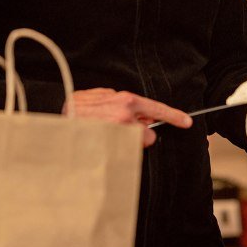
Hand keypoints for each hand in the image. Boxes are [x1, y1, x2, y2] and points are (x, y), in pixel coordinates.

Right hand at [68, 88, 191, 146]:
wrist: (58, 122)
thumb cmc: (78, 107)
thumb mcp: (102, 96)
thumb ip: (120, 101)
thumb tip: (135, 112)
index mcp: (127, 102)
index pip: (157, 109)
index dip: (174, 116)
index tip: (187, 122)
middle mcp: (126, 118)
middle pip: (147, 132)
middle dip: (140, 132)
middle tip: (121, 128)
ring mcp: (119, 135)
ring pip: (135, 142)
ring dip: (126, 140)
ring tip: (106, 134)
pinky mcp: (111, 148)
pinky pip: (123, 150)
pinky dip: (115, 147)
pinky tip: (102, 141)